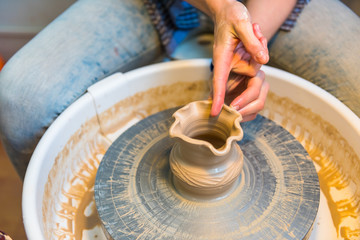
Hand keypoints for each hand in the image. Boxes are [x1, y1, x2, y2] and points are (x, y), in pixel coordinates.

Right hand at [210, 0, 268, 115]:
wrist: (228, 10)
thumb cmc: (231, 15)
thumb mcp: (242, 24)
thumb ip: (253, 43)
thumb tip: (264, 61)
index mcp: (222, 57)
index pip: (219, 80)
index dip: (218, 97)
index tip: (215, 112)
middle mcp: (229, 64)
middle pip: (250, 74)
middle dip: (258, 55)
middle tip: (255, 31)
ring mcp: (238, 63)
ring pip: (258, 66)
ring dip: (260, 46)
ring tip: (254, 30)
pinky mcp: (244, 60)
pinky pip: (259, 60)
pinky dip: (261, 46)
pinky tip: (255, 33)